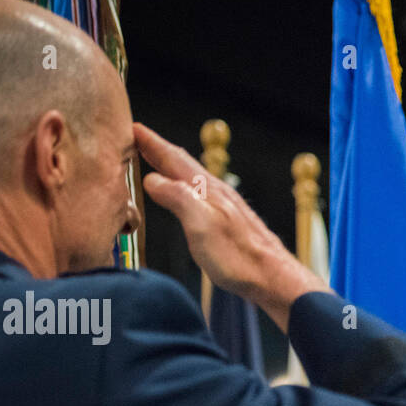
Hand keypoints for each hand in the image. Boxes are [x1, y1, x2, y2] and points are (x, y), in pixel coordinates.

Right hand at [133, 122, 328, 330]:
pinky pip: (200, 195)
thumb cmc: (239, 257)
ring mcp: (224, 206)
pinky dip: (184, 187)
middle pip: (182, 164)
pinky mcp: (230, 222)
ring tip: (156, 163)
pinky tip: (186, 196)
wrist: (274, 278)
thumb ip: (178, 198)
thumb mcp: (202, 225)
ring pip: (192, 179)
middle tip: (138, 138)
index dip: (151, 143)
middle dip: (158, 150)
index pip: (173, 158)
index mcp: (207, 190)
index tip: (131, 127)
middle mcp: (217, 193)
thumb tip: (153, 179)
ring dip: (171, 168)